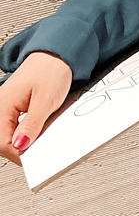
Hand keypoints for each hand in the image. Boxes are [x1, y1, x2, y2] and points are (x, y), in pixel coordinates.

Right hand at [0, 51, 72, 165]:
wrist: (56, 55)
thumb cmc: (51, 71)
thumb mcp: (46, 100)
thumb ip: (32, 124)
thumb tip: (21, 146)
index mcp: (3, 105)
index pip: (2, 142)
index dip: (18, 154)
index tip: (35, 160)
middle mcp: (0, 106)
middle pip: (2, 141)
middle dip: (19, 150)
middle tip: (39, 154)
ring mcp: (6, 107)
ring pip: (8, 135)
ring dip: (22, 143)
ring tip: (39, 144)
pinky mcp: (14, 108)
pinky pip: (15, 127)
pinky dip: (25, 134)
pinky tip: (37, 135)